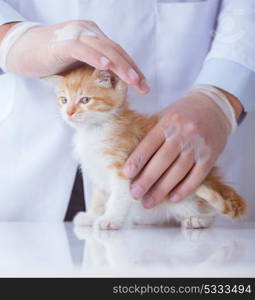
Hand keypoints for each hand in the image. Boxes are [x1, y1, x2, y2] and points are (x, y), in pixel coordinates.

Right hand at [0, 20, 148, 93]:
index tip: (142, 86)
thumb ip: (89, 68)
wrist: (20, 49)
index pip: (117, 53)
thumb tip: (106, 84)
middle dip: (131, 71)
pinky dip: (95, 57)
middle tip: (144, 88)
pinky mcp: (62, 42)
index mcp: (93, 37)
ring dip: (120, 67)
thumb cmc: (47, 59)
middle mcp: (88, 32)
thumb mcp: (74, 64)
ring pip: (104, 49)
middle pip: (116, 51)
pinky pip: (83, 49)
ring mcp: (76, 35)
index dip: (131, 69)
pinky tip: (107, 68)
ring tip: (133, 81)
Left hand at [123, 90, 234, 207]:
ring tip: (148, 202)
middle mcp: (184, 133)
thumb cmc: (182, 114)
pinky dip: (185, 188)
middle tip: (134, 194)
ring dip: (162, 189)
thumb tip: (131, 159)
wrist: (215, 106)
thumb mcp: (165, 117)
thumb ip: (152, 135)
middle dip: (147, 180)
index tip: (126, 175)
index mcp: (168, 122)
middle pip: (163, 161)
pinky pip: (197, 175)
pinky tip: (173, 198)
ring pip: (178, 171)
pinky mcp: (211, 156)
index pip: (149, 144)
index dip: (137, 160)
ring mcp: (199, 145)